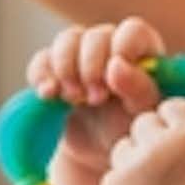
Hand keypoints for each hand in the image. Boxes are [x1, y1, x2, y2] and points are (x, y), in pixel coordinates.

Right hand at [26, 17, 163, 184]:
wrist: (99, 153)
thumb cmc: (131, 128)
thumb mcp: (143, 112)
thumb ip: (139, 88)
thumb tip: (116, 65)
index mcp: (141, 51)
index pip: (132, 31)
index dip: (122, 49)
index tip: (114, 79)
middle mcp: (110, 46)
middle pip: (94, 36)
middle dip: (90, 67)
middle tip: (96, 99)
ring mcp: (80, 55)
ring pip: (66, 40)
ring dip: (66, 69)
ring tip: (73, 99)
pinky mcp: (54, 71)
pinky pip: (41, 60)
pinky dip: (41, 75)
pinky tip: (48, 95)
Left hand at [104, 97, 184, 184]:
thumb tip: (174, 117)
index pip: (171, 107)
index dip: (175, 126)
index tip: (182, 145)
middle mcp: (160, 141)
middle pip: (143, 122)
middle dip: (151, 140)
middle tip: (165, 167)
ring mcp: (135, 163)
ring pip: (124, 146)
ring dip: (133, 160)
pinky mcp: (115, 184)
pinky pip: (114, 173)